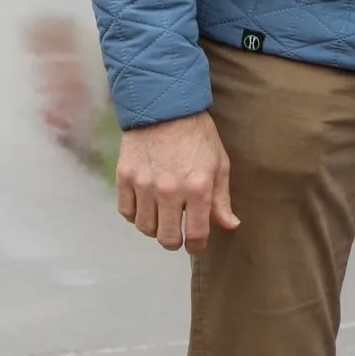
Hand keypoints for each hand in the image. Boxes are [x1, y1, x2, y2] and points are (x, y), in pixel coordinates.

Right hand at [117, 111, 236, 252]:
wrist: (164, 108)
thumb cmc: (198, 136)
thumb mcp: (219, 164)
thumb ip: (222, 199)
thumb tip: (230, 225)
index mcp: (198, 189)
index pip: (196, 235)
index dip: (197, 247)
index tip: (196, 246)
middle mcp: (169, 191)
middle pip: (167, 238)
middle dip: (175, 242)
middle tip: (178, 235)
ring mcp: (144, 185)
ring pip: (144, 228)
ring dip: (155, 228)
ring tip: (162, 218)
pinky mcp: (124, 178)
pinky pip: (126, 212)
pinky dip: (135, 215)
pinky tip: (145, 206)